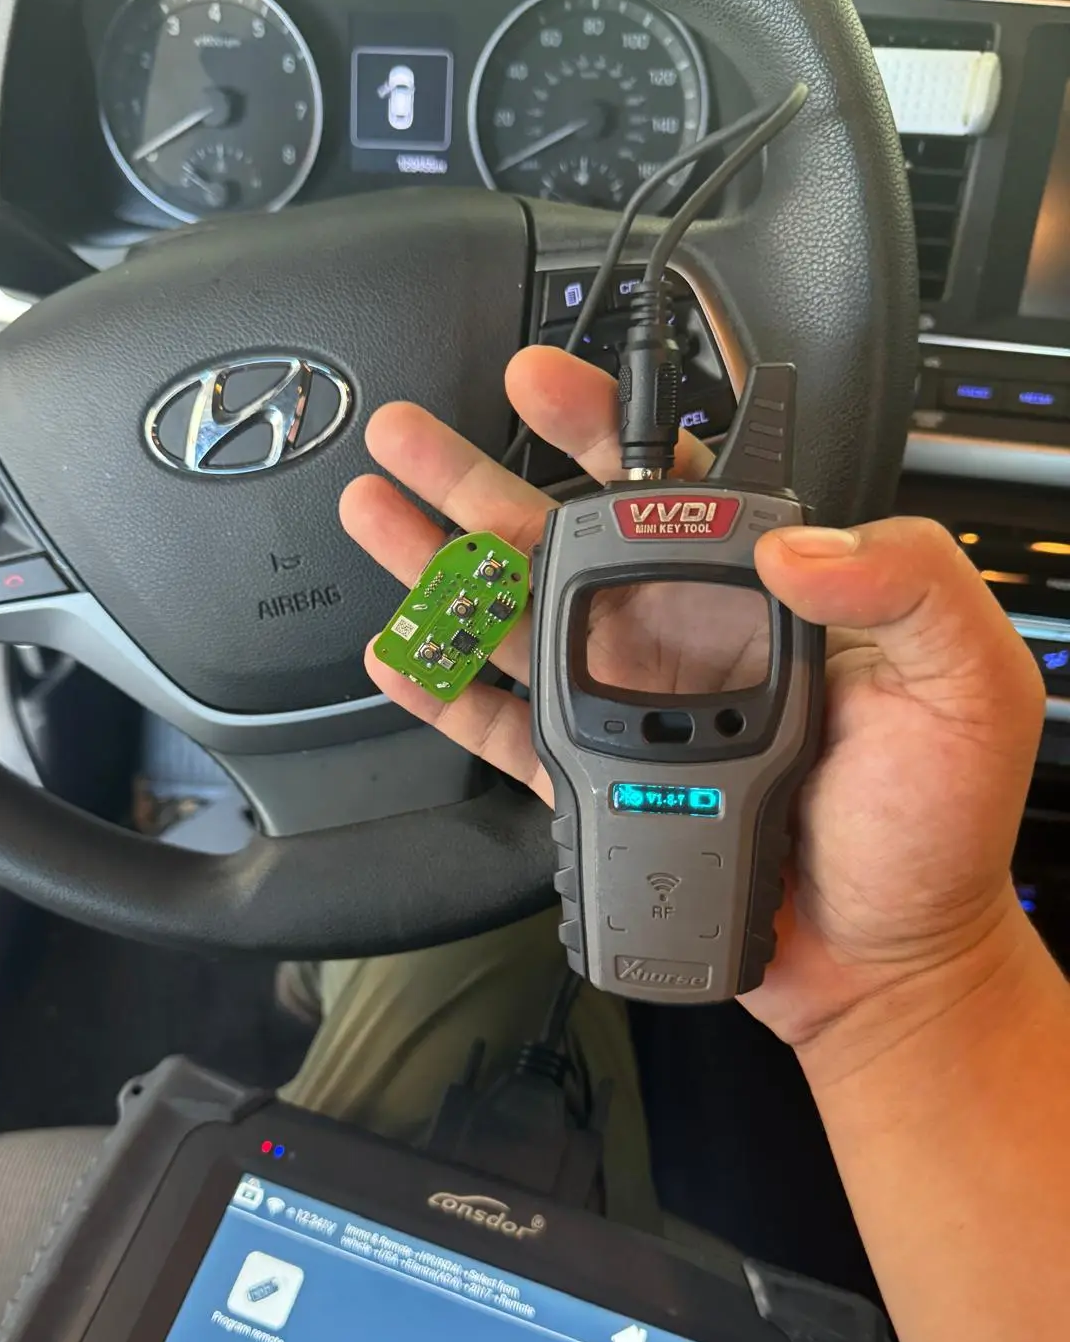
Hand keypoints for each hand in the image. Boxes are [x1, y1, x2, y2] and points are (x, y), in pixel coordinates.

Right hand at [341, 347, 1046, 1048]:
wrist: (886, 959)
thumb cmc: (936, 827)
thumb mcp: (966, 683)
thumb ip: (905, 581)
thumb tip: (792, 538)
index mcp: (763, 600)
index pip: (672, 492)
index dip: (600, 429)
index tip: (540, 383)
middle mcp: (683, 642)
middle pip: (560, 541)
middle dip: (478, 480)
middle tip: (409, 436)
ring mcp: (630, 713)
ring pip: (512, 622)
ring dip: (439, 567)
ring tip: (375, 514)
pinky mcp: (595, 784)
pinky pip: (501, 728)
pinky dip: (443, 693)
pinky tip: (399, 653)